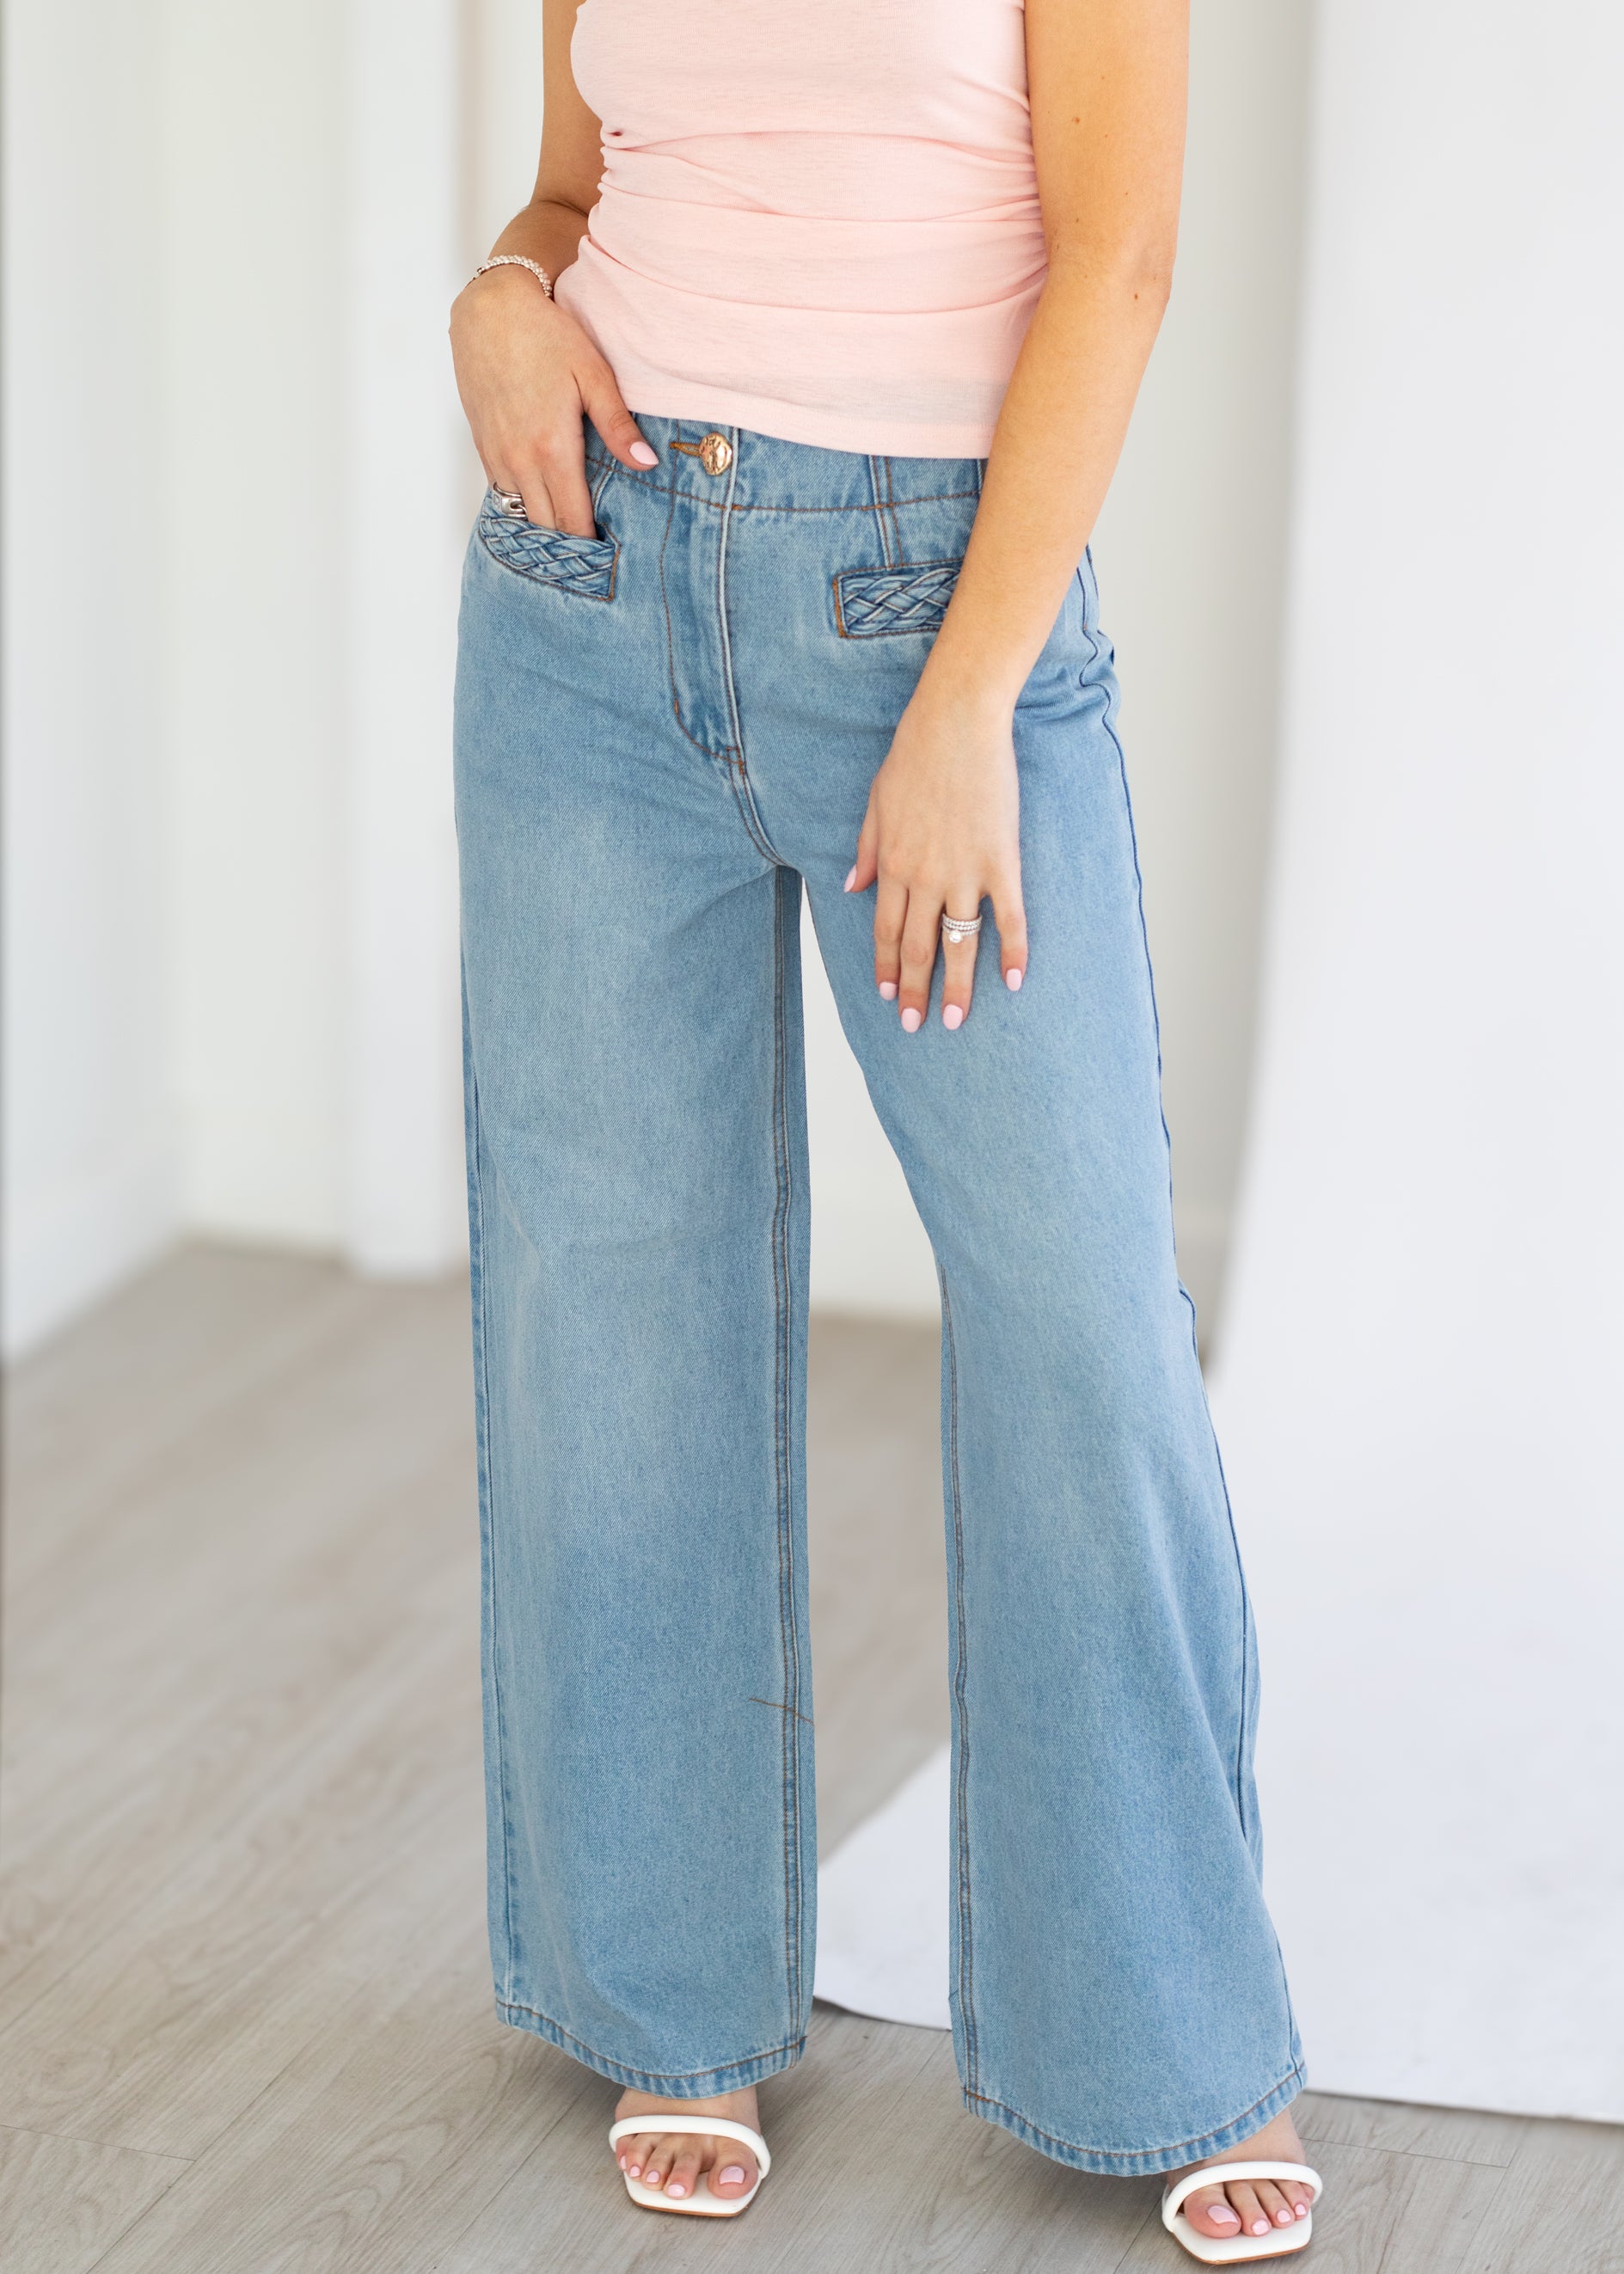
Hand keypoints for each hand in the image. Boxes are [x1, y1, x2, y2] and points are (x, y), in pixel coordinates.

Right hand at [449, 267, 656, 532]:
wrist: (490, 310)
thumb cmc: (547, 336)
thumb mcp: (593, 375)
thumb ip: (618, 426)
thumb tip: (647, 464)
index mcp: (552, 448)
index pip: (573, 520)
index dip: (590, 545)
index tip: (608, 559)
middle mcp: (520, 459)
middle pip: (546, 525)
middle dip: (568, 545)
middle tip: (593, 557)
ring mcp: (497, 455)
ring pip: (521, 513)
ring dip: (543, 527)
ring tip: (569, 539)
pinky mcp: (482, 445)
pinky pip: (503, 492)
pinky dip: (522, 505)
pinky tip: (542, 506)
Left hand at [845, 676, 1027, 1029]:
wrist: (956, 723)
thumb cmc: (914, 757)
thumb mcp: (876, 804)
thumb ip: (866, 851)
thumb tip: (852, 889)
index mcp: (892, 865)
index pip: (886, 931)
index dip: (887, 968)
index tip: (888, 997)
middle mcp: (925, 877)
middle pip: (918, 947)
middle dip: (914, 991)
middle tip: (915, 1026)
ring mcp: (965, 872)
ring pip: (958, 942)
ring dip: (956, 986)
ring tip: (955, 1020)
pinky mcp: (1001, 860)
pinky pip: (1009, 916)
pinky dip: (1012, 951)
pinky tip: (1013, 981)